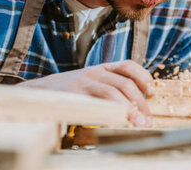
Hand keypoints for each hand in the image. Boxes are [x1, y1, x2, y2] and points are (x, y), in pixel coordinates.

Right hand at [20, 60, 154, 126]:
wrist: (37, 92)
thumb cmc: (68, 92)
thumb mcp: (89, 83)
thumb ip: (107, 88)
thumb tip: (133, 106)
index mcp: (100, 69)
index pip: (127, 65)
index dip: (143, 76)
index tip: (153, 91)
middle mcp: (94, 73)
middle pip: (125, 83)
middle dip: (140, 102)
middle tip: (147, 119)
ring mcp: (83, 83)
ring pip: (113, 93)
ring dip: (128, 110)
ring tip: (137, 124)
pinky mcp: (74, 96)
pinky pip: (95, 104)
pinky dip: (108, 115)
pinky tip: (114, 124)